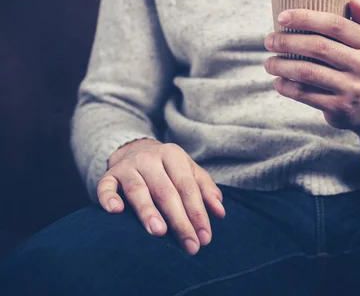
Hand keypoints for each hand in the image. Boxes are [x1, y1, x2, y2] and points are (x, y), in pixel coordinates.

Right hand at [97, 139, 225, 254]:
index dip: (198, 213)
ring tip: (158, 232)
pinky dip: (109, 198)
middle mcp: (150, 158)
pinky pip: (105, 186)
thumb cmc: (168, 168)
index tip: (205, 237)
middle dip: (179, 220)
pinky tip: (115, 211)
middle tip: (189, 244)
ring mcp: (128, 166)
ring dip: (148, 211)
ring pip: (138, 190)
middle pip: (166, 191)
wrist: (134, 149)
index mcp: (173, 155)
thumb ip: (206, 190)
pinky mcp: (109, 175)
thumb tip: (220, 212)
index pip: (188, 187)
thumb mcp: (189, 171)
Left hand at [263, 0, 359, 141]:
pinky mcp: (339, 107)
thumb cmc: (357, 64)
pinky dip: (286, 87)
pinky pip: (305, 94)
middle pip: (318, 47)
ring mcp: (353, 88)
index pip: (336, 24)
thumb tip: (354, 0)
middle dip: (287, 42)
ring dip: (281, 66)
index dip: (306, 18)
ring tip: (269, 62)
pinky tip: (278, 81)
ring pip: (308, 72)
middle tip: (269, 40)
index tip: (281, 17)